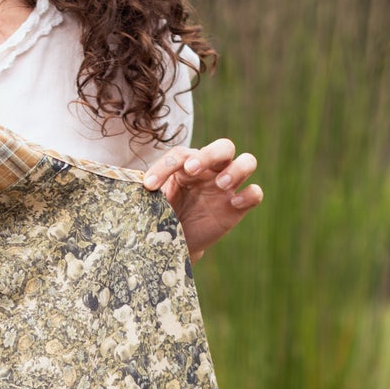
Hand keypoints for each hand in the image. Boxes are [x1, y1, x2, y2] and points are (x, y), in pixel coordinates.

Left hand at [140, 139, 261, 261]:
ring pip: (247, 161)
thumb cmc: (164, 214)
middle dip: (209, 154)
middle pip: (224, 146)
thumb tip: (134, 185)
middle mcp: (212, 169)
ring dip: (236, 169)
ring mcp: (228, 186)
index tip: (148, 186)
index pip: (182, 153)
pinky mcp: (239, 206)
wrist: (176, 241)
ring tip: (220, 185)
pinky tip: (234, 202)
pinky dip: (249, 194)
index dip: (165, 166)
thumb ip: (150, 190)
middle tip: (191, 169)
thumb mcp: (154, 201)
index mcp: (189, 163)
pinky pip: (255, 193)